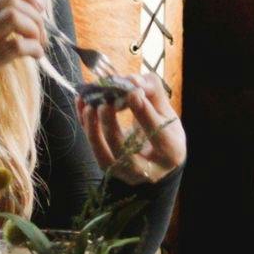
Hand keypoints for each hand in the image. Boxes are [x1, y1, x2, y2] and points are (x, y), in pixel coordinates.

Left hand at [86, 67, 184, 181]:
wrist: (157, 158)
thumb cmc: (164, 131)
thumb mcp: (167, 112)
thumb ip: (153, 93)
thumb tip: (131, 80)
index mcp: (171, 152)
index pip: (158, 134)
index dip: (144, 113)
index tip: (132, 92)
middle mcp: (148, 170)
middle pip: (126, 152)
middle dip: (112, 125)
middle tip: (105, 101)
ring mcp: (126, 173)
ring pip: (104, 155)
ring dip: (93, 128)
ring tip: (90, 104)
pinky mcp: (109, 168)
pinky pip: (92, 148)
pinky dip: (85, 125)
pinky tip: (82, 104)